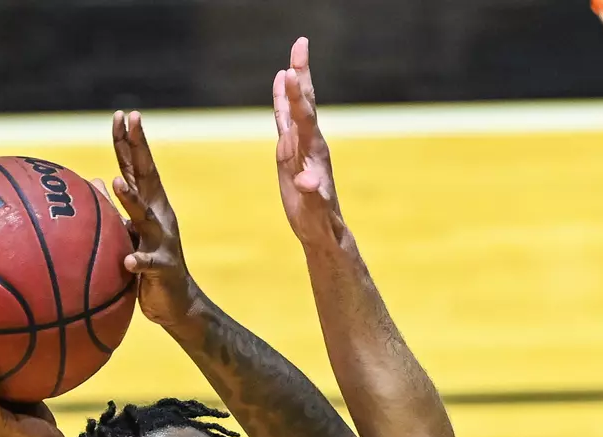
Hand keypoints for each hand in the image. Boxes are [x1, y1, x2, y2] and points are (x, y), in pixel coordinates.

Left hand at [109, 110, 202, 327]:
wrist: (177, 304)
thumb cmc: (147, 267)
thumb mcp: (127, 234)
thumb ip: (113, 208)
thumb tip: (93, 180)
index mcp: (150, 206)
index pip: (137, 167)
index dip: (130, 141)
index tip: (122, 115)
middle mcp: (159, 216)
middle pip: (147, 176)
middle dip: (138, 147)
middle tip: (131, 121)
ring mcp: (162, 240)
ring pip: (146, 216)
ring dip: (131, 199)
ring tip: (117, 183)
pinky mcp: (163, 268)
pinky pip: (149, 263)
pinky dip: (138, 261)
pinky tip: (128, 261)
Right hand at [273, 37, 342, 247]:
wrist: (322, 227)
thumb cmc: (318, 220)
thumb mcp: (315, 210)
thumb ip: (311, 193)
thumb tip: (308, 182)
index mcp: (313, 152)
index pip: (304, 118)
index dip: (296, 96)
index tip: (290, 73)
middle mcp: (309, 141)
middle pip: (305, 101)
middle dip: (302, 73)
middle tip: (300, 44)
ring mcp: (301, 144)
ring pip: (295, 106)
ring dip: (294, 81)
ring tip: (291, 57)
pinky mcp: (292, 150)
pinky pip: (285, 118)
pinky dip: (282, 99)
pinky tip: (281, 81)